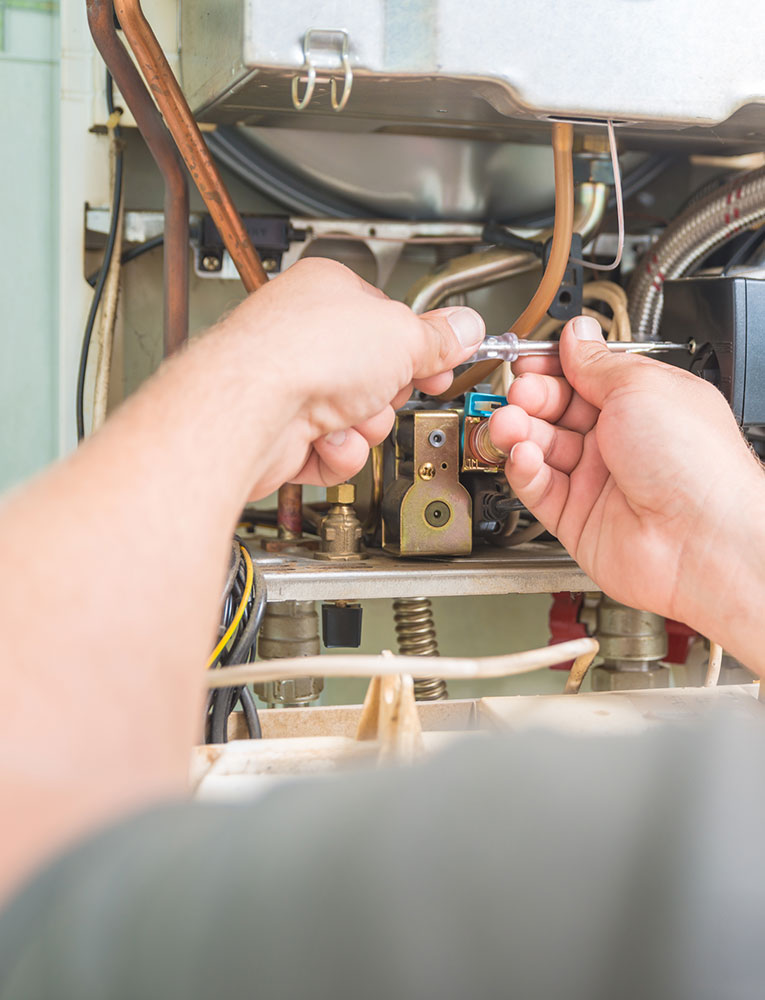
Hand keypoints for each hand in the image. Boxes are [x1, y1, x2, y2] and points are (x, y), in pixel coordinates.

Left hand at [225, 258, 484, 491]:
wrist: (251, 410)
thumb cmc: (302, 354)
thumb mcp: (401, 335)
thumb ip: (439, 338)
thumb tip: (466, 328)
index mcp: (329, 293)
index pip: (390, 320)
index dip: (421, 345)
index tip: (442, 361)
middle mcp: (306, 337)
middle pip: (378, 374)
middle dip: (388, 392)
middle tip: (386, 388)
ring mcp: (292, 387)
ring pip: (361, 419)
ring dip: (366, 425)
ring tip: (348, 414)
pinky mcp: (284, 435)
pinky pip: (337, 451)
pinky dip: (339, 452)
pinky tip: (325, 439)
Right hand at [489, 315, 764, 632]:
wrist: (701, 538)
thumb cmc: (696, 463)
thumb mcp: (640, 386)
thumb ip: (596, 363)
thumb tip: (576, 334)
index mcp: (642, 403)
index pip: (583, 377)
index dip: (552, 367)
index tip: (528, 360)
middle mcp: (619, 441)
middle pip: (555, 411)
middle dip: (531, 398)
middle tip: (519, 394)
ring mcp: (597, 481)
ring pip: (540, 448)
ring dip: (519, 432)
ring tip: (509, 424)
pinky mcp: (576, 518)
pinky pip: (537, 488)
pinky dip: (524, 469)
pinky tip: (523, 456)